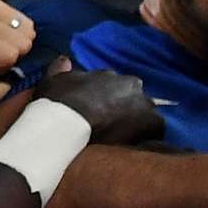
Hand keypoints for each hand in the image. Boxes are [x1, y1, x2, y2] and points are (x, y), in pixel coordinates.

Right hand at [34, 67, 160, 146]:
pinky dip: (145, 139)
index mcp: (112, 76)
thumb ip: (60, 68)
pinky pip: (154, 133)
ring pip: (146, 116)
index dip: (110, 102)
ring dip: (137, 126)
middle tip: (112, 128)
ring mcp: (145, 105)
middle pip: (135, 101)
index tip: (101, 113)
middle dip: (126, 112)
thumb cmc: (59, 102)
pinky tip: (132, 148)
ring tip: (122, 141)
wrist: (68, 124)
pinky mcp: (152, 125)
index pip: (119, 88)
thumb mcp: (53, 80)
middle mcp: (133, 86)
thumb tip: (64, 60)